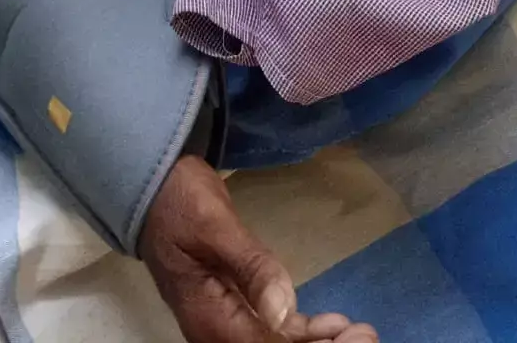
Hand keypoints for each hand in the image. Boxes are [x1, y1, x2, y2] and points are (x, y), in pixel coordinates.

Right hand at [140, 157, 379, 342]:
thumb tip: (285, 311)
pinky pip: (268, 334)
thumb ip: (252, 267)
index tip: (353, 336)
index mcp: (209, 318)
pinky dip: (301, 334)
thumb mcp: (217, 225)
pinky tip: (331, 326)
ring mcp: (221, 325)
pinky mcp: (230, 313)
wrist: (151, 188)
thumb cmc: (181, 201)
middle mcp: (214, 333)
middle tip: (366, 333)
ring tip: (358, 330)